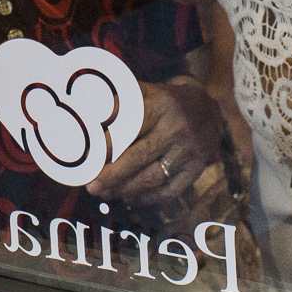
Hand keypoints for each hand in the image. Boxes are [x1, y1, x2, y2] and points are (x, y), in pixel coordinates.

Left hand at [88, 78, 224, 207]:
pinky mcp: (197, 168)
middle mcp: (175, 127)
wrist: (209, 107)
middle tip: (90, 186)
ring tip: (104, 193)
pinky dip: (147, 199)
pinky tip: (129, 198)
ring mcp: (189, 150)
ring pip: (153, 177)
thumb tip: (83, 119)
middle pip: (139, 156)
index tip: (86, 158)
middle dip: (111, 175)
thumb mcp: (144, 92)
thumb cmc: (164, 101)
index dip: (106, 145)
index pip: (128, 127)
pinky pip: (170, 190)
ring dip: (125, 189)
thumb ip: (117, 105)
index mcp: (159, 104)